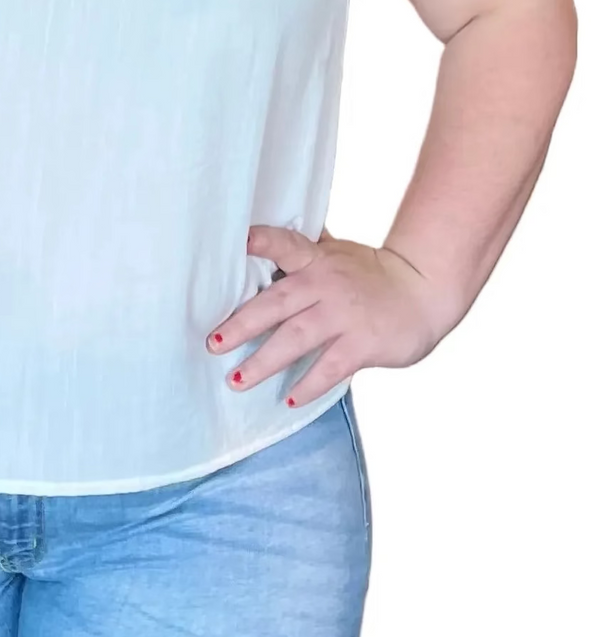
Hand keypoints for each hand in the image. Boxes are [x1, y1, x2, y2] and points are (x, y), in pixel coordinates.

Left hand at [206, 225, 453, 408]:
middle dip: (242, 324)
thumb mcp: (337, 253)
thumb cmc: (371, 274)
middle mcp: (327, 284)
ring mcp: (344, 315)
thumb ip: (304, 251)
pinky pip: (330, 368)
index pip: (286, 244)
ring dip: (264, 362)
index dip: (263, 242)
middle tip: (213, 344)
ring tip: (237, 380)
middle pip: (277, 302)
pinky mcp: (363, 344)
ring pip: (296, 338)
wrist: (424, 291)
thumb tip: (258, 237)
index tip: (240, 242)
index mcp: (317, 259)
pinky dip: (309, 385)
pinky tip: (289, 399)